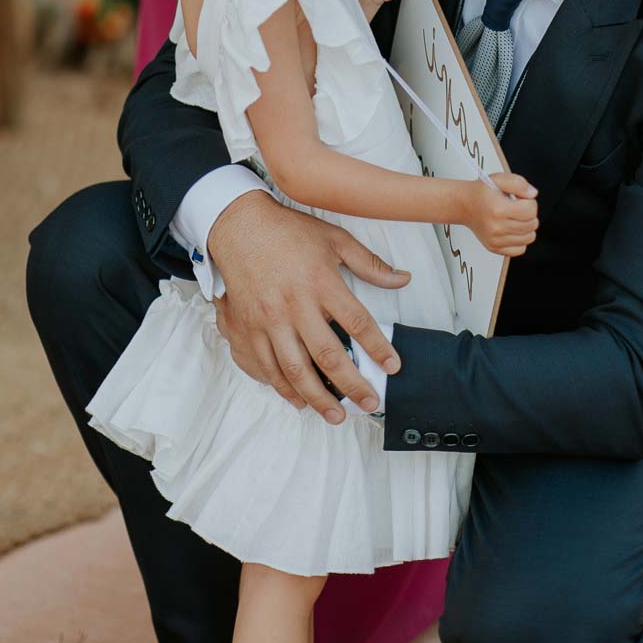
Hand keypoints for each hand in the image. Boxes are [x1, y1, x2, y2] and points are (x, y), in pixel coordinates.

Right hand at [209, 192, 410, 422]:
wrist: (240, 227)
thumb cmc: (289, 232)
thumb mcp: (334, 239)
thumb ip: (369, 263)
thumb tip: (403, 279)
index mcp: (321, 282)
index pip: (357, 323)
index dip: (378, 348)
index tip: (392, 366)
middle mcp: (296, 305)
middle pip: (329, 355)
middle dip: (352, 385)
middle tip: (369, 402)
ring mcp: (271, 320)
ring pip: (297, 370)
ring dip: (319, 398)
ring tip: (337, 415)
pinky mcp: (251, 328)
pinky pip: (268, 367)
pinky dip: (284, 389)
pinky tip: (300, 401)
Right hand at [462, 172, 538, 256]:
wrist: (464, 205)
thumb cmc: (481, 193)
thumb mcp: (499, 179)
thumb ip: (518, 183)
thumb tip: (532, 194)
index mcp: (498, 209)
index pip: (531, 210)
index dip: (530, 202)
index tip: (521, 199)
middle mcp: (496, 227)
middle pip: (532, 224)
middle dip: (529, 214)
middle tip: (517, 208)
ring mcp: (496, 240)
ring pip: (529, 237)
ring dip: (526, 227)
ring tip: (515, 218)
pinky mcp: (495, 248)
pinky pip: (520, 249)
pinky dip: (520, 239)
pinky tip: (512, 229)